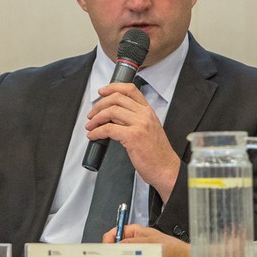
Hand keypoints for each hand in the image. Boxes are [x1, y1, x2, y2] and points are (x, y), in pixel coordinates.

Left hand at [85, 81, 179, 200]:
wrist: (166, 169)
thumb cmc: (156, 153)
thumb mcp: (149, 129)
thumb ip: (134, 119)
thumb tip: (112, 116)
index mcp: (148, 111)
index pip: (130, 89)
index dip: (113, 87)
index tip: (102, 91)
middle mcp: (144, 114)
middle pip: (117, 99)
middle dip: (99, 105)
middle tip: (91, 114)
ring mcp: (140, 124)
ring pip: (111, 111)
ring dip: (96, 118)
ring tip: (90, 126)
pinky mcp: (133, 136)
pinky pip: (108, 129)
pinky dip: (97, 131)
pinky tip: (93, 136)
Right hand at [103, 224, 190, 256]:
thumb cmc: (171, 248)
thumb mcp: (148, 241)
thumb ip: (130, 243)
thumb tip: (116, 246)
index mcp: (134, 232)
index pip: (114, 233)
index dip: (108, 240)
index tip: (106, 248)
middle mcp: (134, 243)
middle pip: (116, 247)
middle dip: (113, 253)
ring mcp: (137, 255)